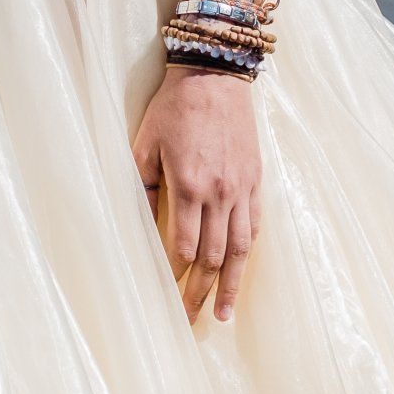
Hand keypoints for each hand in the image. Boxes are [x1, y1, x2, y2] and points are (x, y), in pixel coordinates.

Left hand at [133, 66, 261, 326]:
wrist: (215, 74)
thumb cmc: (174, 107)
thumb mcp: (144, 143)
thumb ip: (141, 185)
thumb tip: (138, 222)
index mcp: (189, 185)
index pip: (183, 246)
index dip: (174, 274)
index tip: (164, 293)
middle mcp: (219, 192)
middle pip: (212, 256)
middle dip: (199, 292)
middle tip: (189, 319)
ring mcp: (241, 189)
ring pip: (239, 249)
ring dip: (230, 285)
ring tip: (222, 314)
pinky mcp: (255, 181)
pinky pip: (255, 226)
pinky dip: (247, 254)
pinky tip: (240, 272)